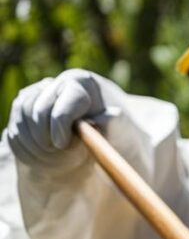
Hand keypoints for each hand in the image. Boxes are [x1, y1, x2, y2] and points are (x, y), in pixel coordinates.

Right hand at [5, 69, 124, 172]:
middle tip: (58, 152)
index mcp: (82, 83)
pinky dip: (26, 145)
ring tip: (55, 155)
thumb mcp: (122, 131)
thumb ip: (116, 123)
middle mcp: (58, 83)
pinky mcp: (26, 107)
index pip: (61, 103)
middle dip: (46, 136)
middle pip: (38, 111)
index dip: (59, 127)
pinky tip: (45, 153)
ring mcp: (39, 93)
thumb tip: (110, 115)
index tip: (63, 145)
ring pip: (22, 118)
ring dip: (35, 142)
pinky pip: (15, 128)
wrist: (106, 138)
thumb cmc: (118, 134)